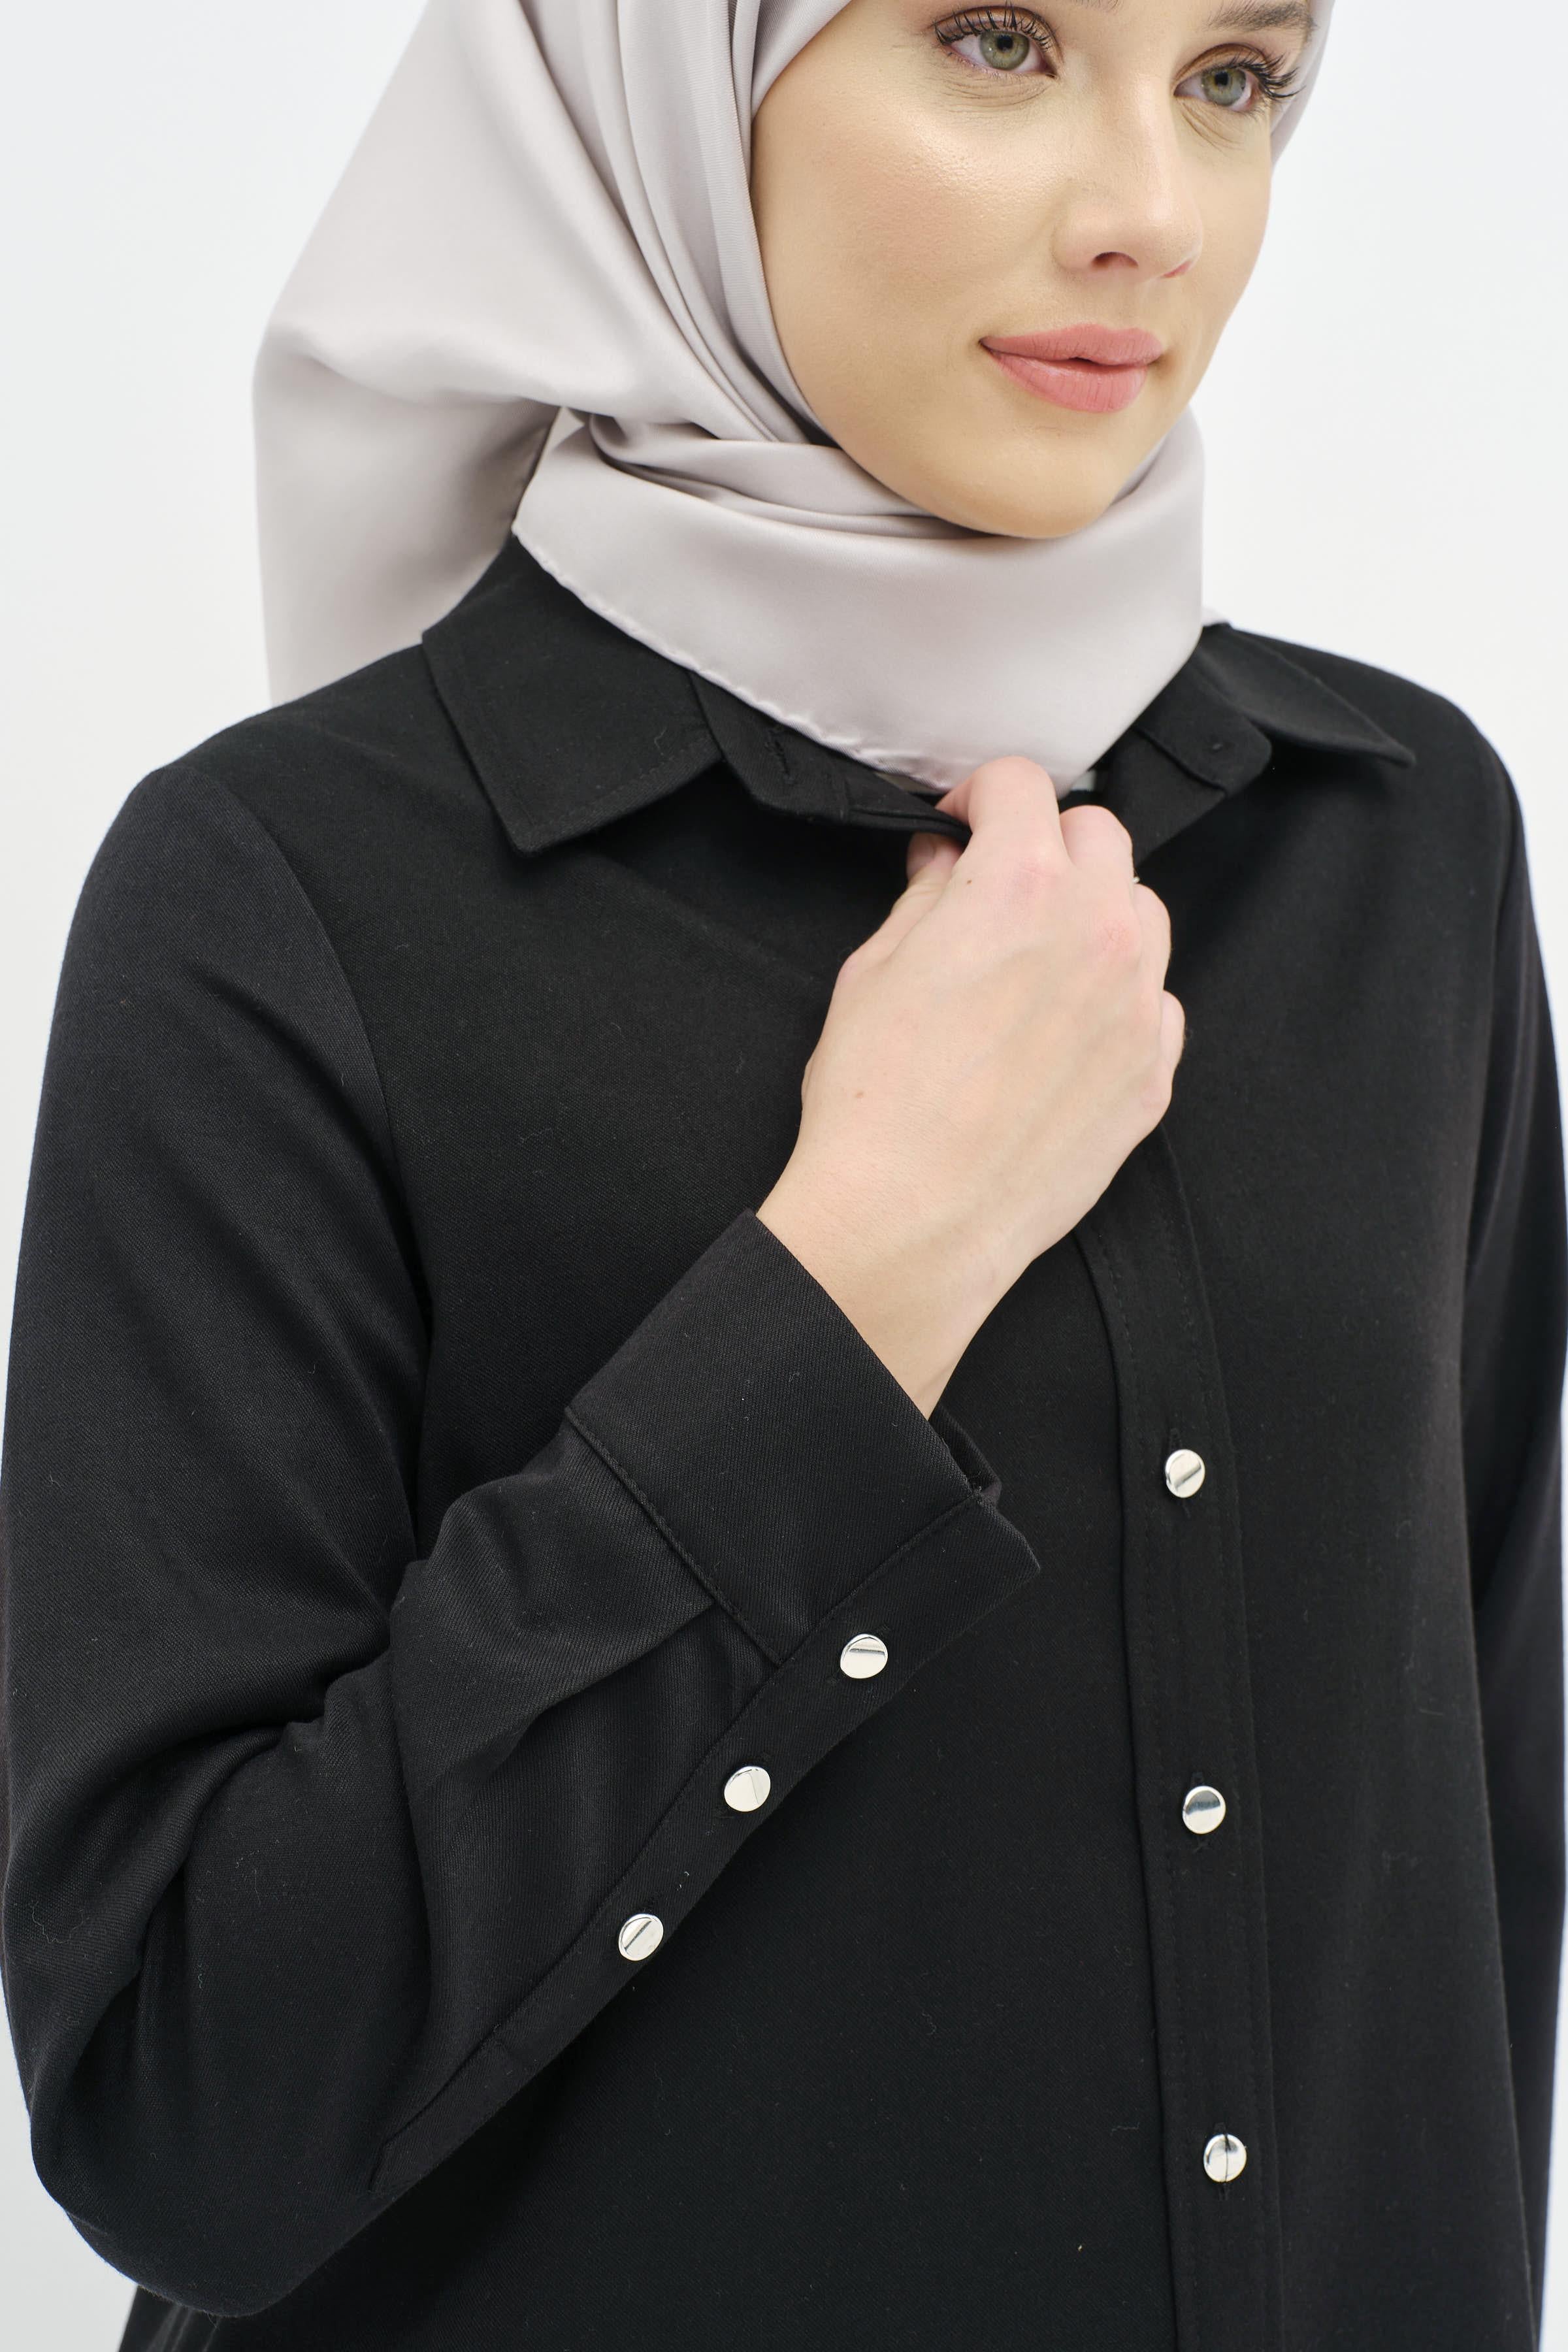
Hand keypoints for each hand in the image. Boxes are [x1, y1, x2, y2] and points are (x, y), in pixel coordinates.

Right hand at [756, 756, 1183, 1414]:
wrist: (911, 1220)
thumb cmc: (877, 1103)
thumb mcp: (873, 972)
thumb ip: (924, 898)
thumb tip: (943, 863)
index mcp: (1021, 886)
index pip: (1024, 784)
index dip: (982, 795)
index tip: (964, 823)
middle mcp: (1098, 931)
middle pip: (1100, 834)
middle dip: (1047, 842)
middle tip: (1001, 883)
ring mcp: (1136, 1005)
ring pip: (1143, 911)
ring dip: (1095, 911)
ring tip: (1039, 955)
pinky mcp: (1151, 1073)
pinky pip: (1155, 1001)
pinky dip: (1117, 994)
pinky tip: (1064, 1027)